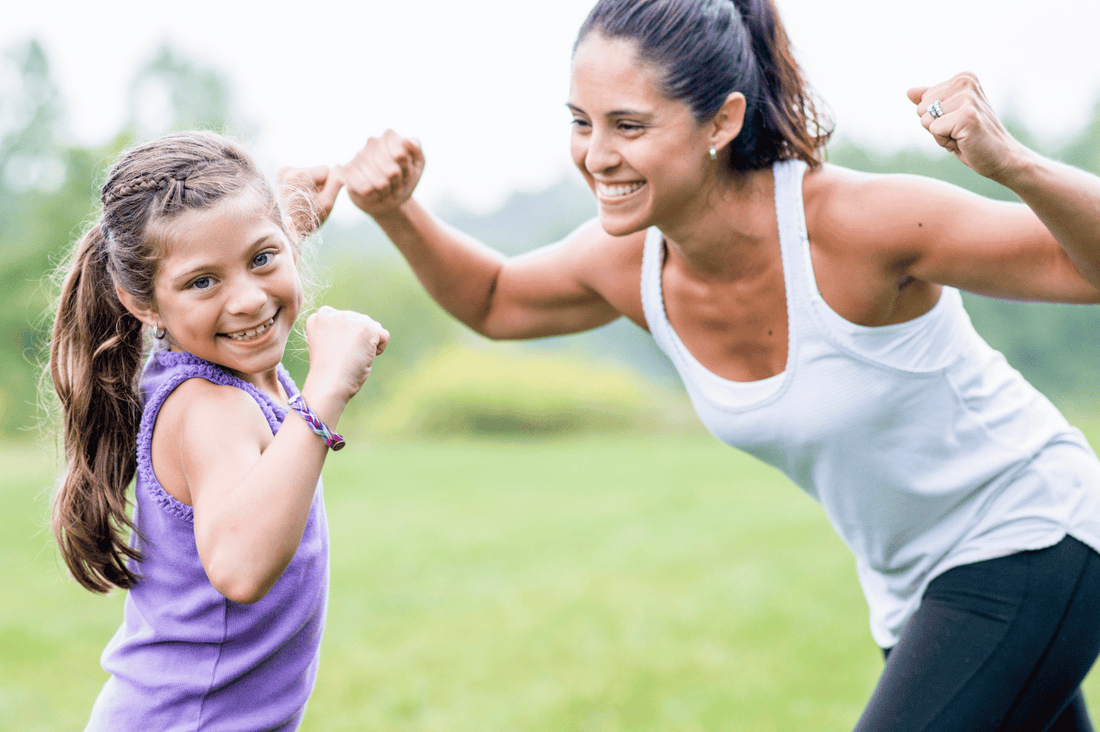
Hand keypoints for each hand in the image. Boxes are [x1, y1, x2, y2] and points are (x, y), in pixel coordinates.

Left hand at [277, 165, 343, 237]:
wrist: (283, 230)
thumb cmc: (306, 220)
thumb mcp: (326, 204)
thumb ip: (336, 183)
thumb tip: (340, 166)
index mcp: (299, 175)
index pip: (327, 170)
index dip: (328, 186)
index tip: (319, 200)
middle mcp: (288, 170)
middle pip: (317, 171)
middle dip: (318, 186)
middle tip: (311, 203)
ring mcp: (282, 172)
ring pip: (310, 174)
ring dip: (311, 186)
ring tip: (303, 202)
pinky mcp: (280, 176)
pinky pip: (301, 176)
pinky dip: (303, 186)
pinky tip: (297, 199)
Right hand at [302, 306, 389, 412]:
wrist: (329, 384)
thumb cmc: (330, 370)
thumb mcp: (329, 342)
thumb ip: (340, 329)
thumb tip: (364, 322)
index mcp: (319, 316)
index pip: (345, 319)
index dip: (345, 338)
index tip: (335, 352)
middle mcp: (332, 313)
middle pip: (360, 321)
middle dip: (358, 340)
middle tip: (344, 357)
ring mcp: (349, 319)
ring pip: (373, 327)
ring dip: (368, 343)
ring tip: (352, 357)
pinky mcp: (365, 327)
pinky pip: (384, 335)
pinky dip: (379, 349)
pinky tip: (363, 358)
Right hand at [340, 130, 424, 216]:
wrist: (389, 198)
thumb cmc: (405, 179)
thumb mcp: (418, 164)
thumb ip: (416, 149)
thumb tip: (406, 141)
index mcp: (390, 136)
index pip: (401, 156)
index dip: (408, 170)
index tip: (407, 171)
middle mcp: (372, 141)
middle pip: (392, 172)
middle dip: (398, 183)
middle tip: (397, 183)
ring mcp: (358, 155)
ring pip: (380, 183)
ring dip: (388, 192)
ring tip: (387, 188)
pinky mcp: (347, 171)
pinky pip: (366, 190)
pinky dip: (374, 196)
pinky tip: (374, 193)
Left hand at [908, 72, 1027, 182]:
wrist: (1001, 157)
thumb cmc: (973, 137)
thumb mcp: (948, 115)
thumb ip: (930, 101)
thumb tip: (908, 91)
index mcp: (963, 78)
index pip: (923, 99)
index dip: (935, 117)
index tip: (957, 122)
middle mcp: (966, 82)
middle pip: (921, 108)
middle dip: (935, 125)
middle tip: (959, 131)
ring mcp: (968, 98)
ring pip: (926, 120)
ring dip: (940, 135)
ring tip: (962, 135)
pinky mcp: (967, 116)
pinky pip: (934, 130)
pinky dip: (945, 142)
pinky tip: (964, 141)